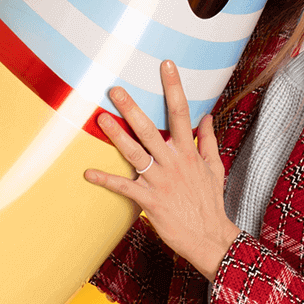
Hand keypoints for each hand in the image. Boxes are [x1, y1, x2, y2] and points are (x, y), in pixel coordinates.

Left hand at [84, 60, 240, 281]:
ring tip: (100, 118)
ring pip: (135, 154)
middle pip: (150, 129)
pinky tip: (88, 173)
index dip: (174, 87)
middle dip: (132, 108)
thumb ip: (208, 141)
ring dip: (116, 136)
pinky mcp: (149, 202)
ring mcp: (160, 182)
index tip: (166, 65)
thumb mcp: (215, 168)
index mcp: (188, 152)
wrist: (210, 238)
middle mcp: (174, 162)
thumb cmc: (210, 203)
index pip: (181, 112)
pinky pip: (124, 187)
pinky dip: (106, 180)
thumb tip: (208, 117)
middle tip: (116, 89)